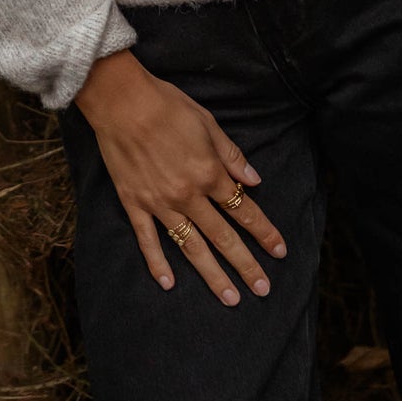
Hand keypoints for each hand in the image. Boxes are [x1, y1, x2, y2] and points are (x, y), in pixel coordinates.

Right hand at [73, 50, 286, 305]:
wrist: (121, 101)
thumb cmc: (167, 105)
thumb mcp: (208, 124)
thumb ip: (232, 156)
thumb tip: (255, 180)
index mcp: (209, 174)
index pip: (245, 210)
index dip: (265, 232)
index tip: (280, 251)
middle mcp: (189, 195)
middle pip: (224, 237)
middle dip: (246, 265)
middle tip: (263, 289)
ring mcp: (160, 204)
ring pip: (191, 247)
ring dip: (212, 275)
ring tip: (230, 298)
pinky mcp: (134, 204)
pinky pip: (148, 239)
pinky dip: (157, 263)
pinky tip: (168, 283)